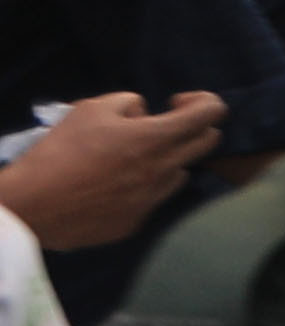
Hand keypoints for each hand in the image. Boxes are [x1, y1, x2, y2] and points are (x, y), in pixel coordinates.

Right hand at [0, 91, 225, 249]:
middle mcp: (164, 170)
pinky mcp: (135, 223)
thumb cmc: (60, 151)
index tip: (174, 104)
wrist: (31, 205)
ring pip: (181, 174)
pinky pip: (153, 199)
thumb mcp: (92, 108)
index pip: (212, 112)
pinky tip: (112, 187)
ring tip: (131, 160)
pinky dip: (143, 188)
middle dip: (192, 129)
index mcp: (156, 138)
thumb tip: (145, 115)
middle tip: (160, 128)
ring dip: (168, 161)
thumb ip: (129, 103)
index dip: (202, 101)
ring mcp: (152, 200)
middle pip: (209, 143)